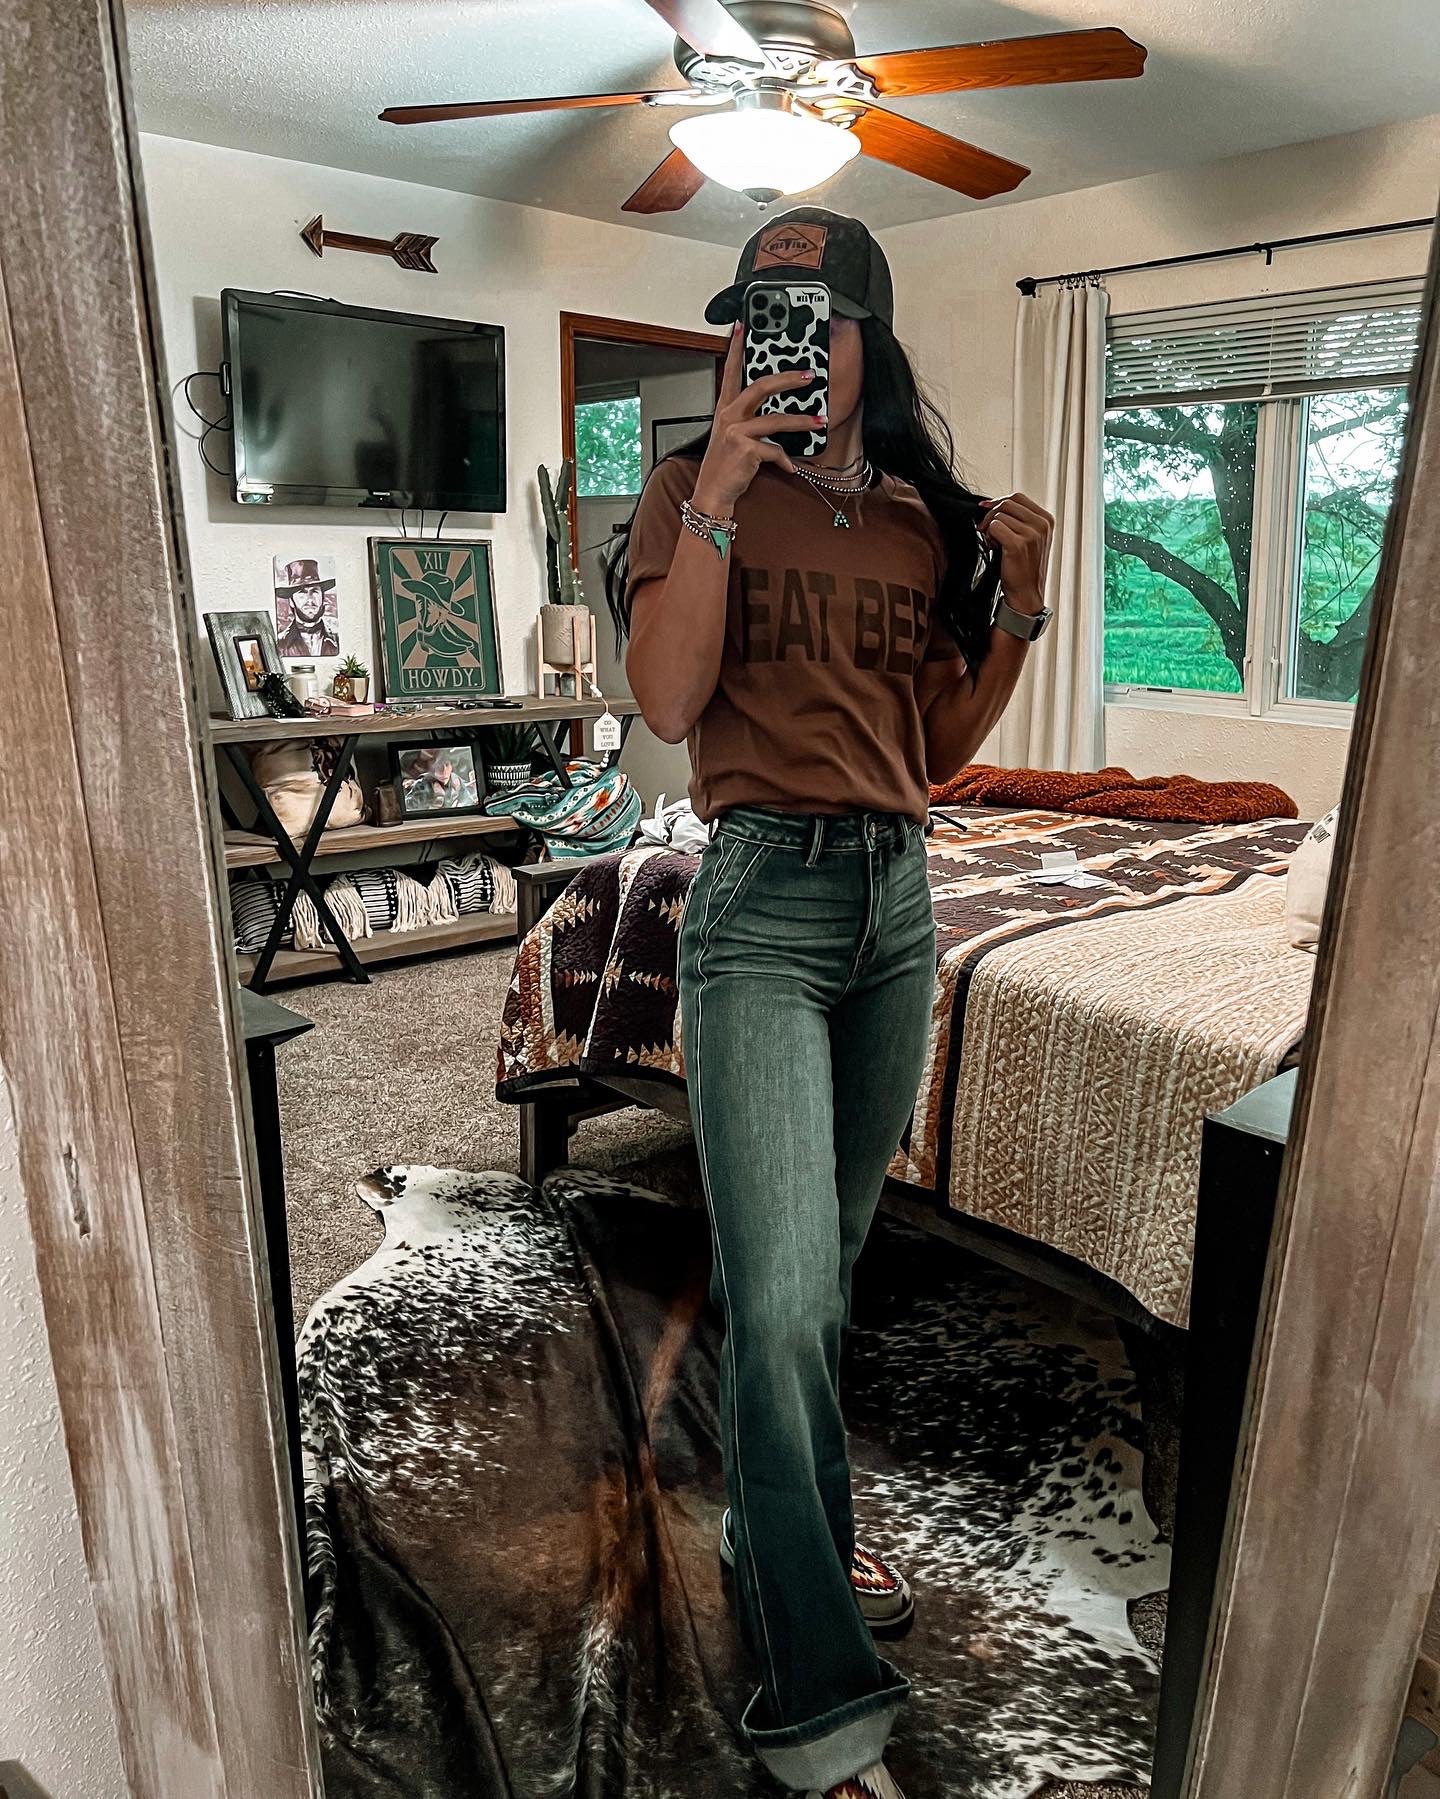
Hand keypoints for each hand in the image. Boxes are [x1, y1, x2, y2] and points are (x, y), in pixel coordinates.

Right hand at [691, 327, 826, 515]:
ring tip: (819, 420)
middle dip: (788, 378)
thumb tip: (783, 412)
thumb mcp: (734, 436)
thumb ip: (753, 419)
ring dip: (801, 420)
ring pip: (776, 420)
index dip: (736, 347)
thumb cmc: (726, 464)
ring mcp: (736, 432)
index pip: (731, 371)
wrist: (713, 492)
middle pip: (761, 387)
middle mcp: (729, 415)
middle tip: (809, 375)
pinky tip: (790, 466)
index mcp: (726, 408)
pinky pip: (775, 450)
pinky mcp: (745, 450)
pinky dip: (785, 459)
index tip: (743, 325)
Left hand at [981, 492, 1053, 614]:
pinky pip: (994, 527)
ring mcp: (1032, 534)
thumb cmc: (1023, 567)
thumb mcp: (1028, 538)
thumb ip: (1017, 519)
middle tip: (985, 530)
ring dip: (990, 528)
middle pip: (1007, 503)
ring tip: (994, 543)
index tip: (986, 510)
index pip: (1017, 497)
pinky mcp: (1019, 544)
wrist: (1026, 593)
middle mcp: (1042, 524)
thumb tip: (988, 504)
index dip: (998, 502)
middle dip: (991, 514)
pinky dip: (989, 536)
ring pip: (999, 515)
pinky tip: (994, 547)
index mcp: (1046, 520)